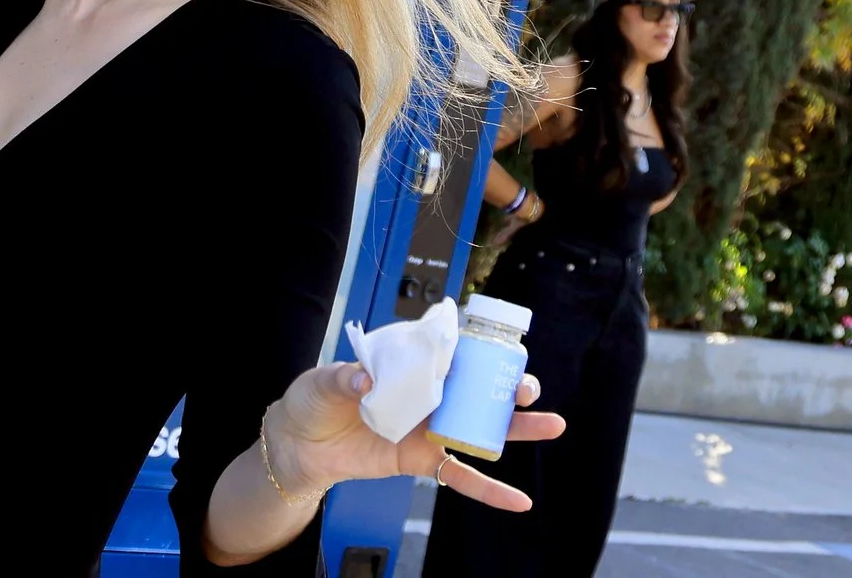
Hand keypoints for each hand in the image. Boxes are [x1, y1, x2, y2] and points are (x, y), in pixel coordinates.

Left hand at [263, 361, 564, 510]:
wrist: (300, 445)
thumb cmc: (313, 402)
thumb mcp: (322, 382)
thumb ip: (344, 378)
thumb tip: (365, 381)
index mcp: (405, 365)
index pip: (448, 353)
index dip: (478, 351)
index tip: (503, 350)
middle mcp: (425, 394)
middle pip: (474, 389)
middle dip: (507, 386)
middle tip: (528, 389)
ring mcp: (427, 428)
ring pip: (479, 429)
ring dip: (515, 429)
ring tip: (551, 426)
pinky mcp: (421, 461)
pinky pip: (461, 477)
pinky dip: (490, 491)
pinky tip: (520, 501)